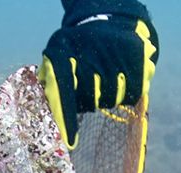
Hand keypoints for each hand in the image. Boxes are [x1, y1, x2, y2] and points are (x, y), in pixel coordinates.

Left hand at [40, 6, 157, 148]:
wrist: (110, 22)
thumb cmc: (76, 49)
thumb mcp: (55, 57)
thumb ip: (47, 85)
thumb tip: (44, 117)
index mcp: (62, 50)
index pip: (62, 90)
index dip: (66, 118)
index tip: (70, 142)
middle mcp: (88, 52)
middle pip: (88, 99)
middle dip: (87, 103)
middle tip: (88, 93)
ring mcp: (113, 55)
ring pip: (110, 99)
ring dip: (105, 98)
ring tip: (103, 82)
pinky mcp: (136, 57)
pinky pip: (131, 94)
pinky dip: (126, 95)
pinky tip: (119, 83)